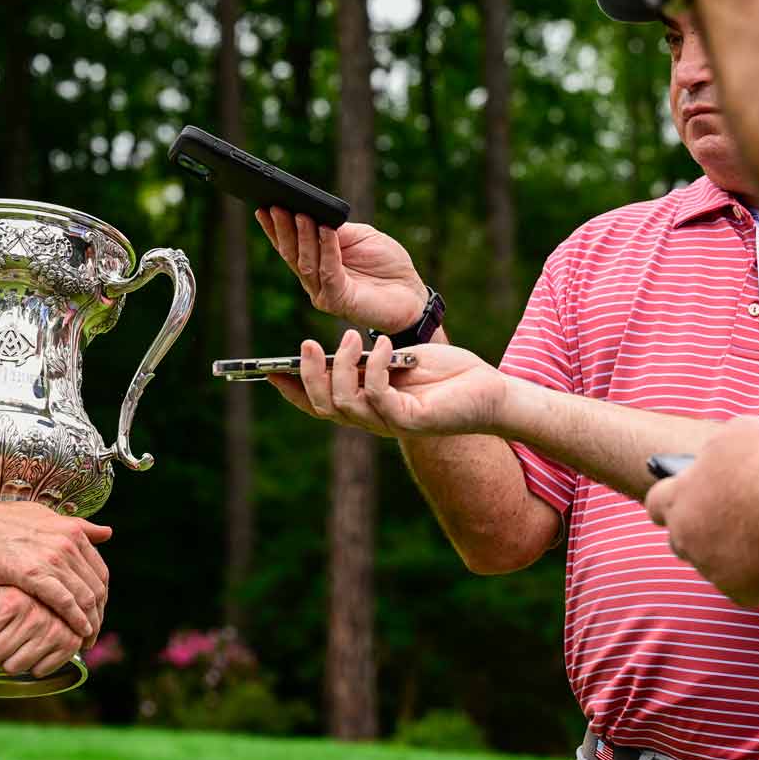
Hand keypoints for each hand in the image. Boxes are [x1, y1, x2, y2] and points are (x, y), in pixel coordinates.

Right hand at [0, 501, 109, 640]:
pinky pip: (65, 602)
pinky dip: (75, 620)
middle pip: (96, 585)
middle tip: (95, 629)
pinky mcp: (33, 573)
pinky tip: (78, 632)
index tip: (98, 610)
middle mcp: (66, 541)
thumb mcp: (40, 516)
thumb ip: (75, 525)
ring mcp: (51, 557)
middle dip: (99, 612)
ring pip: (84, 596)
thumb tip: (107, 532)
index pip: (99, 568)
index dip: (102, 594)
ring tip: (88, 637)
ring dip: (90, 621)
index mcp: (70, 528)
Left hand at [0, 585, 88, 676]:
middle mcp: (34, 615)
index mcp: (10, 600)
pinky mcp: (70, 641)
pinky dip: (31, 665)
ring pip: (13, 667)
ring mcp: (54, 629)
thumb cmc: (13, 581)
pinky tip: (28, 649)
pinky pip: (40, 671)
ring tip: (7, 645)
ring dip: (6, 661)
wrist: (53, 573)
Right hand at [255, 207, 428, 331]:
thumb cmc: (388, 265)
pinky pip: (329, 271)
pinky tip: (326, 230)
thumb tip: (315, 216)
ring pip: (306, 263)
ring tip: (300, 214)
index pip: (290, 245)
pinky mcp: (338, 300)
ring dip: (303, 237)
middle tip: (276, 206)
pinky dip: (327, 249)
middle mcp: (315, 280)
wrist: (412, 294)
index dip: (275, 228)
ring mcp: (324, 292)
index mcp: (317, 263)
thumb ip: (338, 230)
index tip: (264, 207)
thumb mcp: (361, 237)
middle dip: (282, 229)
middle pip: (292, 253)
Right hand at [266, 331, 507, 438]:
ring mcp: (392, 423)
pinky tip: (387, 345)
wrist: (489, 391)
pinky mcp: (413, 421)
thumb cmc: (447, 373)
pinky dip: (377, 368)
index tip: (269, 373)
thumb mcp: (398, 360)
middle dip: (308, 377)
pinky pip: (380, 397)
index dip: (293, 392)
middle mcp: (374, 419)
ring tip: (347, 336)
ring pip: (345, 405)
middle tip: (307, 345)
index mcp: (366, 404)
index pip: (319, 405)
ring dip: (340, 368)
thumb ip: (368, 360)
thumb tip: (336, 348)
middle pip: (324, 408)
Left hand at [643, 417, 758, 605]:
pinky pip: (749, 588)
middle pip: (681, 542)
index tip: (689, 502)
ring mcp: (711, 568)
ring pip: (717, 567)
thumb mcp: (736, 436)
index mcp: (678, 497)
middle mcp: (686, 535)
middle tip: (731, 527)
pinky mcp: (740, 592)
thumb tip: (727, 459)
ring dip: (734, 559)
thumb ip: (721, 453)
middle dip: (699, 536)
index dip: (675, 503)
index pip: (657, 504)